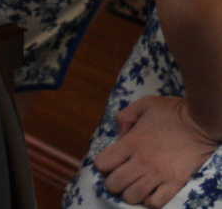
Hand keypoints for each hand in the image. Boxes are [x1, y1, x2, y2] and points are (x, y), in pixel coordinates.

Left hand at [94, 95, 218, 207]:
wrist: (201, 123)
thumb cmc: (172, 112)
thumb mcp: (143, 105)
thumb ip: (124, 117)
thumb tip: (119, 136)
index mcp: (131, 142)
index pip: (102, 164)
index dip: (102, 164)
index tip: (109, 162)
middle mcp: (142, 161)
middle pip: (114, 184)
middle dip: (112, 182)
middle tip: (120, 176)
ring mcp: (159, 174)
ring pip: (132, 196)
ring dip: (129, 192)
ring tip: (134, 185)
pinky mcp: (175, 182)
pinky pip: (156, 202)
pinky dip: (149, 200)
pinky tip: (150, 190)